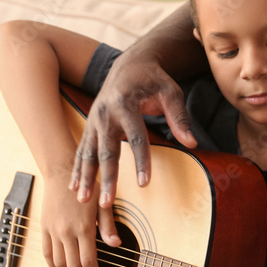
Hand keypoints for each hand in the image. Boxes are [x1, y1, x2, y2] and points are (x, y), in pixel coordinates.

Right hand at [41, 175, 120, 266]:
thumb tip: (116, 244)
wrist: (62, 173)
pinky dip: (53, 266)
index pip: (88, 261)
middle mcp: (66, 232)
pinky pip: (47, 253)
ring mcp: (54, 231)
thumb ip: (108, 226)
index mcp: (84, 228)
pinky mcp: (45, 228)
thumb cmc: (86, 187)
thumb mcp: (103, 204)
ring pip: (59, 264)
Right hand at [71, 47, 197, 208]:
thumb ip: (179, 117)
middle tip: (107, 202)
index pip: (136, 137)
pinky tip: (74, 187)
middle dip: (107, 177)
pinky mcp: (90, 126)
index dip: (141, 161)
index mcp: (125, 103)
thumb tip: (192, 143)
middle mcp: (105, 113)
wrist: (129, 65)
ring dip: (86, 178)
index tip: (145, 184)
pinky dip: (77, 169)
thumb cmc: (153, 79)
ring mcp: (94, 120)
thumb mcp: (171, 92)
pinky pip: (82, 150)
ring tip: (83, 201)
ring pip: (88, 153)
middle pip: (107, 150)